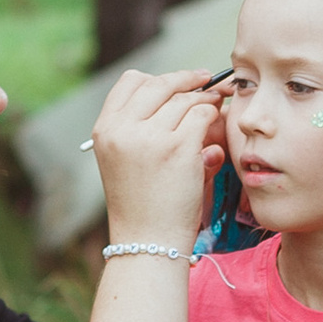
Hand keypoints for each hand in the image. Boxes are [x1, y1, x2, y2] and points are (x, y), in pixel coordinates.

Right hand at [90, 65, 222, 251]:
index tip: (180, 83)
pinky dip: (214, 117)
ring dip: (206, 100)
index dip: (159, 79)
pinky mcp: (177, 147)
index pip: (131, 81)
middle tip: (210, 82)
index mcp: (105, 129)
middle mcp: (122, 129)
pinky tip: (218, 126)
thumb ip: (142, 127)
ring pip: (185, 99)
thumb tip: (185, 94)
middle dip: (189, 80)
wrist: (148, 242)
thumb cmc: (143, 204)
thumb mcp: (125, 160)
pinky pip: (202, 115)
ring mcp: (149, 137)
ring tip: (217, 107)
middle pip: (160, 84)